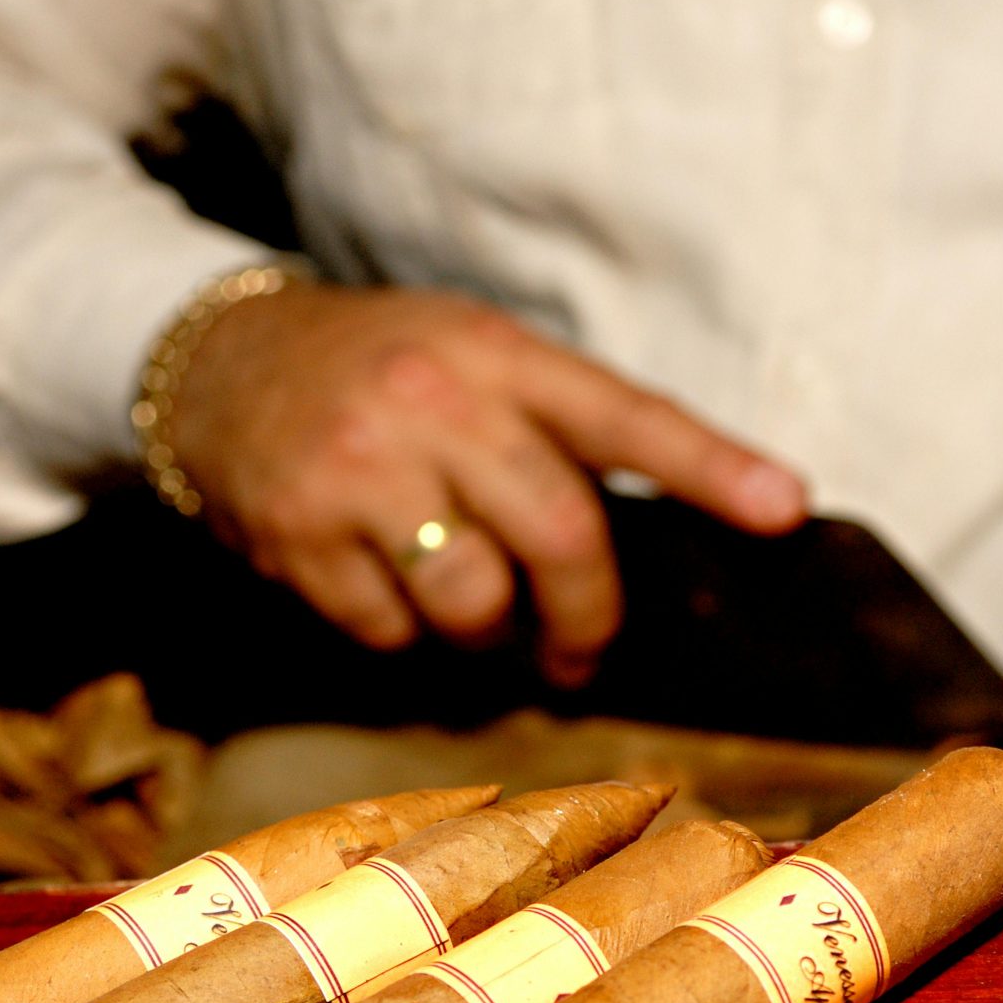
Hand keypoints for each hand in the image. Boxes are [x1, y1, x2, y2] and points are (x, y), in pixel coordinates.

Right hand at [169, 281, 807, 683]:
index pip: (623, 414)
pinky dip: (402, 638)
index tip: (787, 508)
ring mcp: (361, 470)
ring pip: (474, 600)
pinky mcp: (297, 534)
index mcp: (497, 354)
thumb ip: (554, 424)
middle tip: (582, 650)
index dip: (711, 465)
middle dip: (588, 616)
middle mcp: (434, 403)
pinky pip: (388, 632)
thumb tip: (668, 518)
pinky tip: (385, 593)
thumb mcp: (471, 352)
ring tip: (472, 612)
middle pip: (561, 534)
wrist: (216, 359)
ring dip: (487, 633)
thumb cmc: (379, 366)